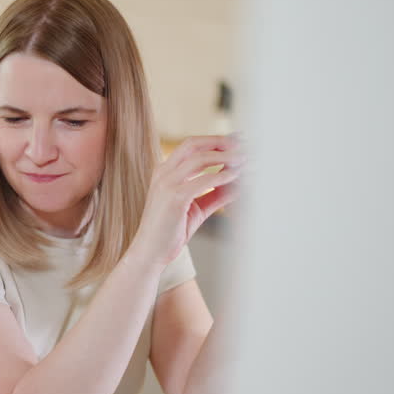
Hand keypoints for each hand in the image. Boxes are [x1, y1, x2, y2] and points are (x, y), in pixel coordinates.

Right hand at [130, 135, 241, 266]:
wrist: (150, 252)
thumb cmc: (170, 231)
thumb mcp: (196, 209)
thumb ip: (214, 194)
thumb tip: (237, 184)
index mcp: (164, 172)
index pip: (190, 146)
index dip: (214, 141)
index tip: (236, 140)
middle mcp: (163, 173)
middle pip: (193, 145)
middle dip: (220, 142)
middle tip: (243, 144)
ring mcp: (166, 184)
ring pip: (199, 159)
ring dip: (225, 157)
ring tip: (244, 159)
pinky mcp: (174, 198)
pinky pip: (203, 181)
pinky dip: (221, 176)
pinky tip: (235, 177)